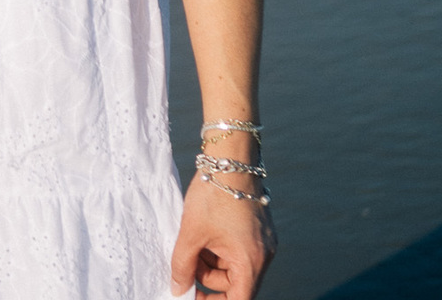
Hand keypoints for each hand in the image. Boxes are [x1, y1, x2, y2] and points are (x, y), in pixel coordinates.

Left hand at [171, 175, 275, 298]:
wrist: (230, 155)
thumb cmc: (213, 192)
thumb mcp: (191, 232)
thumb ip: (183, 265)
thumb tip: (178, 290)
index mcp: (251, 261)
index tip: (196, 299)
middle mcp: (263, 254)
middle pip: (236, 284)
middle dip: (209, 281)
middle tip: (186, 272)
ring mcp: (262, 240)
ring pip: (235, 265)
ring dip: (212, 264)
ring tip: (191, 247)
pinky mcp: (257, 227)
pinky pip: (238, 249)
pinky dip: (220, 249)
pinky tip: (203, 236)